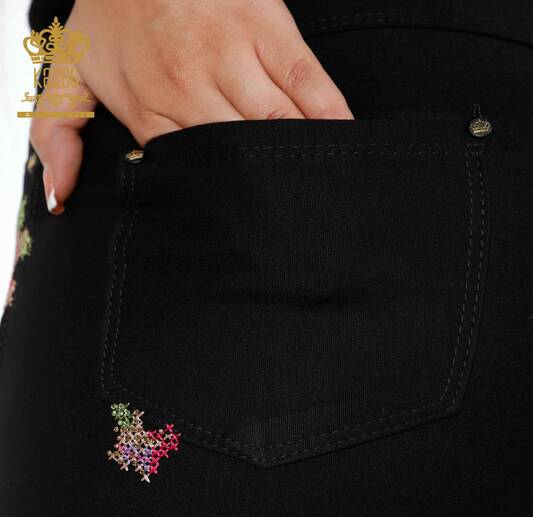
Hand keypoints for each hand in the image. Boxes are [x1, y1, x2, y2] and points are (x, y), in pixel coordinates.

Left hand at [30, 0, 353, 213]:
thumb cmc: (113, 16)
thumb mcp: (70, 72)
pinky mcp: (270, 27)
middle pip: (239, 160)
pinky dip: (331, 119)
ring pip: (279, 128)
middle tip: (289, 234)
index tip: (241, 237)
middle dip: (267, 200)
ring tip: (322, 201)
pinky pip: (310, 83)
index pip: (191, 176)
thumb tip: (60, 199)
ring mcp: (235, 55)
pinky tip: (342, 146)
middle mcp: (192, 85)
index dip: (219, 209)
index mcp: (149, 107)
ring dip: (300, 167)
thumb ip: (56, 135)